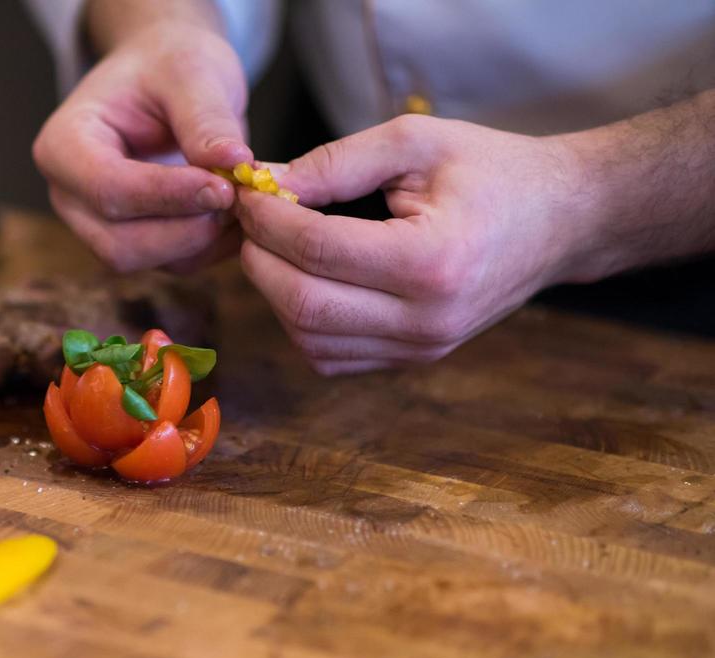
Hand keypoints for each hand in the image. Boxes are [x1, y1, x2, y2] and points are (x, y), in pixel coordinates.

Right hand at [32, 23, 252, 273]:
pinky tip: (235, 213)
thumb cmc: (165, 64)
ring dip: (200, 241)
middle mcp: (70, 195)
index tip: (224, 185)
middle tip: (238, 196)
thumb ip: (207, 118)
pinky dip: (209, 247)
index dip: (168, 196)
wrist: (163, 77)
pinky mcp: (131, 240)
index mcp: (63, 145)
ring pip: (144, 261)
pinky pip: (169, 263)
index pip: (108, 189)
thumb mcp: (190, 71)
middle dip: (185, 230)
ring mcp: (95, 224)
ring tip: (240, 198)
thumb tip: (235, 163)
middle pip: (118, 243)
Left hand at [234, 115, 582, 374]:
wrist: (561, 220)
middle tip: (252, 219)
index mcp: (433, 260)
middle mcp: (427, 319)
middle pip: (302, 304)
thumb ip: (337, 162)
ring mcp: (420, 348)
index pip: (317, 249)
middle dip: (258, 258)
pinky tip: (305, 277)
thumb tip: (265, 184)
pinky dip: (300, 321)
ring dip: (274, 292)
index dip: (267, 219)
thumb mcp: (417, 143)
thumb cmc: (492, 172)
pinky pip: (329, 357)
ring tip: (275, 245)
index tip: (250, 190)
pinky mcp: (412, 361)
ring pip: (308, 339)